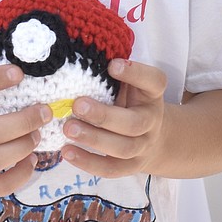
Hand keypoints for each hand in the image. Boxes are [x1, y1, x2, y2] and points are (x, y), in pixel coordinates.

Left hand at [58, 58, 167, 178]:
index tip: (112, 65)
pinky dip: (88, 163)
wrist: (152, 136)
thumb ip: (110, 72)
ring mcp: (143, 147)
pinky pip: (111, 169)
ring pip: (123, 148)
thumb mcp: (127, 83)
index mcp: (151, 94)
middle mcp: (151, 121)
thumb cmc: (129, 100)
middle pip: (134, 123)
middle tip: (77, 104)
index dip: (136, 73)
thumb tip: (76, 52)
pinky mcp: (130, 167)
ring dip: (93, 139)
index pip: (154, 81)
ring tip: (67, 128)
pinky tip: (66, 151)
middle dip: (104, 115)